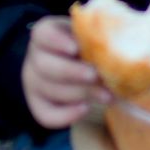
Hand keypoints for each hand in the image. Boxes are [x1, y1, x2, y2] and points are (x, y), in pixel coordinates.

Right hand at [21, 14, 110, 130]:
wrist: (79, 67)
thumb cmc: (88, 47)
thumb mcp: (89, 35)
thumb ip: (98, 36)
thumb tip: (116, 42)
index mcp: (46, 33)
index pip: (42, 34)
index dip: (57, 41)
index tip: (76, 48)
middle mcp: (35, 57)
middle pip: (45, 66)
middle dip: (73, 72)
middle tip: (96, 76)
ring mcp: (33, 83)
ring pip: (50, 90)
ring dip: (80, 93)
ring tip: (106, 95)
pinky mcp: (38, 105)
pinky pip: (46, 115)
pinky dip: (66, 115)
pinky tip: (86, 108)